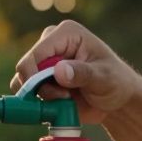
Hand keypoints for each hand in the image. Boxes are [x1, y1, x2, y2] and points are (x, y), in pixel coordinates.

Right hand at [10, 20, 141, 125]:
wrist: (117, 101)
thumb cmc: (116, 82)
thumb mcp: (104, 78)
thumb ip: (83, 74)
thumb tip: (59, 71)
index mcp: (66, 34)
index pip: (36, 53)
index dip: (35, 76)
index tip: (55, 95)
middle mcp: (50, 44)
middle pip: (26, 68)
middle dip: (41, 89)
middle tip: (66, 98)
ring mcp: (44, 63)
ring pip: (24, 83)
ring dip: (41, 98)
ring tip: (66, 101)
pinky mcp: (41, 80)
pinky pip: (28, 94)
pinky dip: (39, 105)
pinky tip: (60, 106)